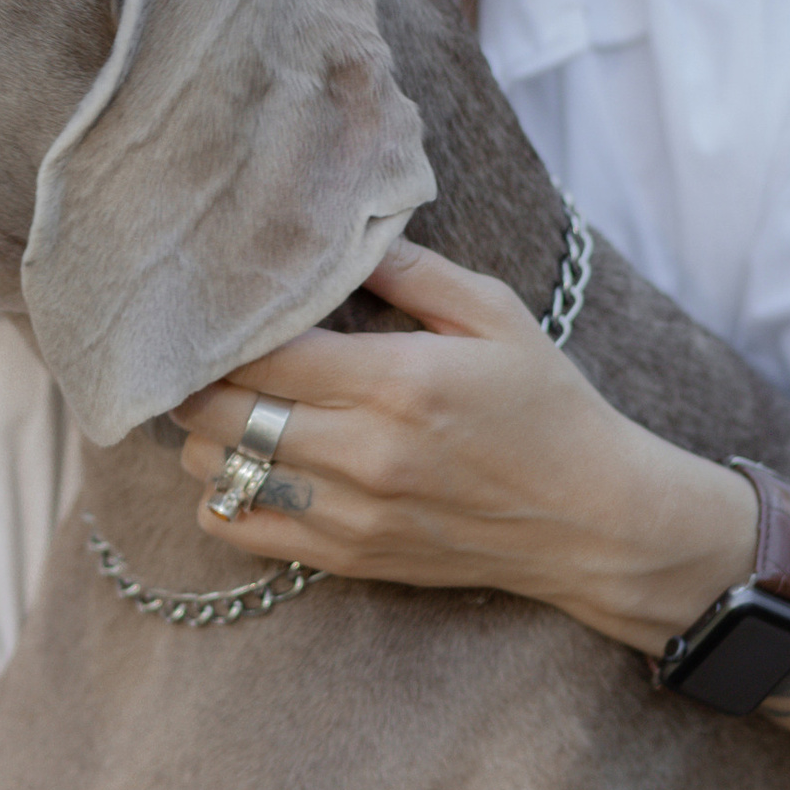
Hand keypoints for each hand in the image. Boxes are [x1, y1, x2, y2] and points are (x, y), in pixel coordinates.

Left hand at [174, 240, 751, 636]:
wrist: (592, 520)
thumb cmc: (546, 406)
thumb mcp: (495, 314)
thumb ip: (412, 270)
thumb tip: (339, 233)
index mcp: (397, 379)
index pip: (260, 351)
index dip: (222, 328)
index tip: (220, 307)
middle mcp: (364, 450)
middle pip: (219, 410)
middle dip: (197, 376)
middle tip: (206, 352)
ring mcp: (351, 512)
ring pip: (215, 469)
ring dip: (204, 432)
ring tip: (228, 403)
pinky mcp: (348, 556)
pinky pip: (238, 528)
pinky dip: (221, 494)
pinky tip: (248, 464)